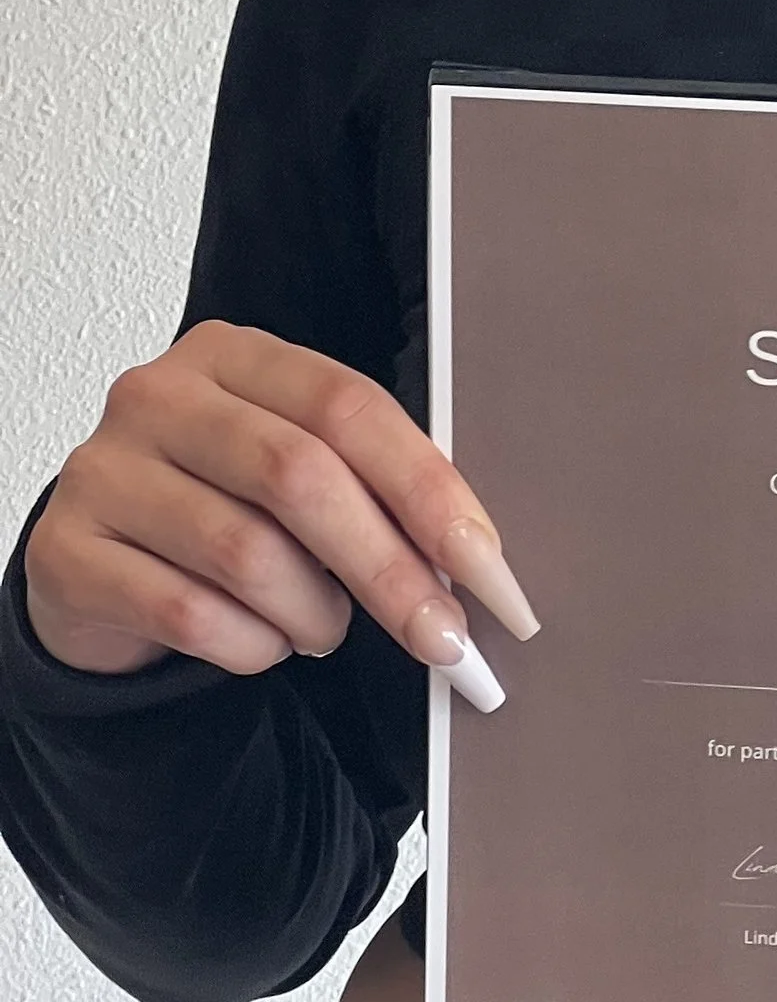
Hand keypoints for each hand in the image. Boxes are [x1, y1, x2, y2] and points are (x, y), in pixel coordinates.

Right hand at [23, 320, 536, 699]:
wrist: (99, 562)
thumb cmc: (225, 507)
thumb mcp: (294, 468)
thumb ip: (369, 484)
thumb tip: (471, 557)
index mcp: (235, 354)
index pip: (349, 406)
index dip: (428, 488)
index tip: (487, 565)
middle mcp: (160, 396)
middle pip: (301, 476)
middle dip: (389, 567)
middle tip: (442, 635)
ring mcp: (102, 470)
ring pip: (246, 553)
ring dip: (314, 613)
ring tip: (326, 630)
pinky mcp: (65, 551)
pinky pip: (187, 613)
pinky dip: (250, 646)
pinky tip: (263, 644)